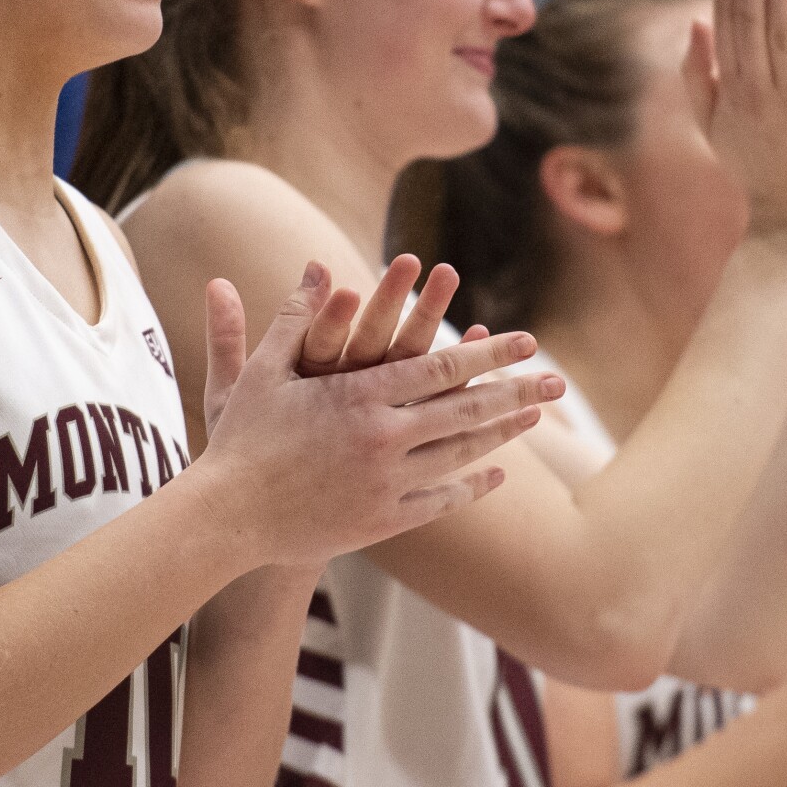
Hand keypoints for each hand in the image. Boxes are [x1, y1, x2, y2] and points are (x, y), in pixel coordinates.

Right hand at [196, 262, 562, 565]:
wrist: (228, 519)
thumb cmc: (240, 440)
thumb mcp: (261, 370)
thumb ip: (293, 316)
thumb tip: (317, 265)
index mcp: (359, 396)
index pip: (440, 368)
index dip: (489, 353)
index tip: (526, 341)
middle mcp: (383, 439)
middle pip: (466, 411)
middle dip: (516, 392)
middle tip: (558, 380)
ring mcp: (387, 485)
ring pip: (459, 455)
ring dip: (502, 434)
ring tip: (536, 416)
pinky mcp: (383, 522)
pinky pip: (440, 502)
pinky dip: (472, 486)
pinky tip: (496, 473)